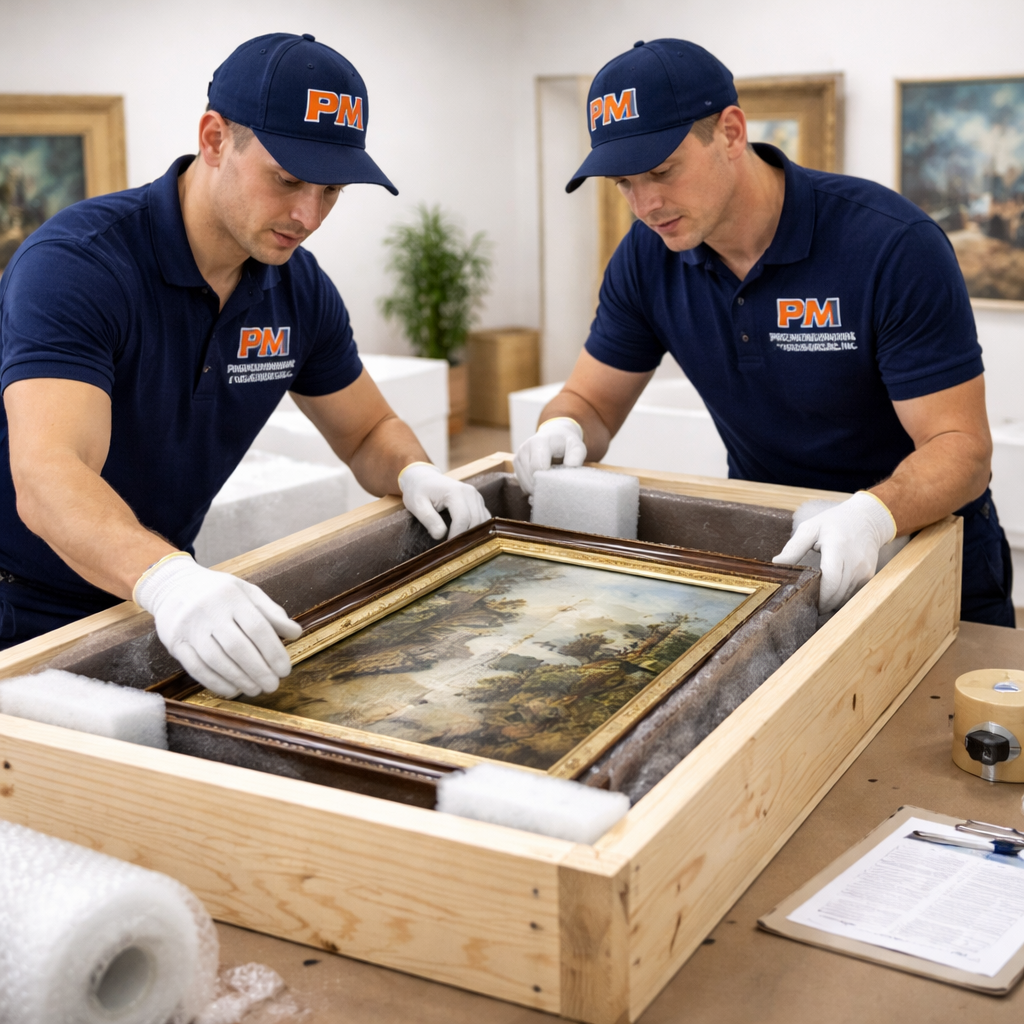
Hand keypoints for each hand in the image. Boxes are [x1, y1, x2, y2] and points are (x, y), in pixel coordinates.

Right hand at [134, 554, 301, 697]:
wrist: (173, 585)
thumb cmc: (218, 591)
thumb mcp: (247, 592)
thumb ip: (271, 612)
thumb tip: (296, 633)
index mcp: (232, 597)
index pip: (257, 628)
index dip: (273, 652)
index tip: (285, 670)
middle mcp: (209, 611)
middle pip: (237, 647)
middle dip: (258, 670)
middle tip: (273, 685)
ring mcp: (190, 628)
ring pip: (216, 660)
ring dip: (239, 679)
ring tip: (256, 689)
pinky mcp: (175, 642)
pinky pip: (196, 668)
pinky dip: (215, 682)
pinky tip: (232, 690)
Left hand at [398, 462, 490, 540]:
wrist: (423, 478)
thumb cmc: (418, 491)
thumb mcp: (417, 505)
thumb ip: (429, 519)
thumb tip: (440, 535)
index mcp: (455, 492)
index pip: (463, 518)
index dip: (457, 535)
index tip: (449, 547)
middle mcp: (470, 493)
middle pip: (476, 521)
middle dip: (467, 537)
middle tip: (455, 550)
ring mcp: (476, 496)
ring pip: (483, 521)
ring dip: (474, 535)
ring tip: (461, 545)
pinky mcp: (479, 501)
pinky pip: (484, 518)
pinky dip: (479, 529)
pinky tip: (468, 538)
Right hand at [513, 417, 586, 494]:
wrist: (553, 436)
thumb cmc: (566, 443)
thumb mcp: (576, 446)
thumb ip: (576, 456)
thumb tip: (569, 467)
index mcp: (539, 441)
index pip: (537, 467)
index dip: (548, 478)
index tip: (558, 481)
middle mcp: (525, 448)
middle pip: (530, 476)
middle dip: (544, 485)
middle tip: (556, 486)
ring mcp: (518, 456)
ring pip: (525, 482)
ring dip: (538, 487)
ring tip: (550, 483)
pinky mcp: (515, 464)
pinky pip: (522, 483)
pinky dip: (532, 487)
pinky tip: (542, 482)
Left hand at [773, 492, 896, 613]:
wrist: (866, 518)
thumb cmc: (834, 522)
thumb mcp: (810, 528)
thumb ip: (794, 547)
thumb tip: (777, 563)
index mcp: (837, 547)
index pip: (831, 580)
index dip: (820, 596)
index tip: (807, 602)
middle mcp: (854, 561)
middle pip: (838, 593)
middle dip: (823, 604)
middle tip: (808, 606)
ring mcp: (864, 569)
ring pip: (846, 596)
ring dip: (832, 602)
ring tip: (818, 602)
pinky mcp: (869, 575)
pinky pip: (854, 593)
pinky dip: (841, 597)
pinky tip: (831, 594)